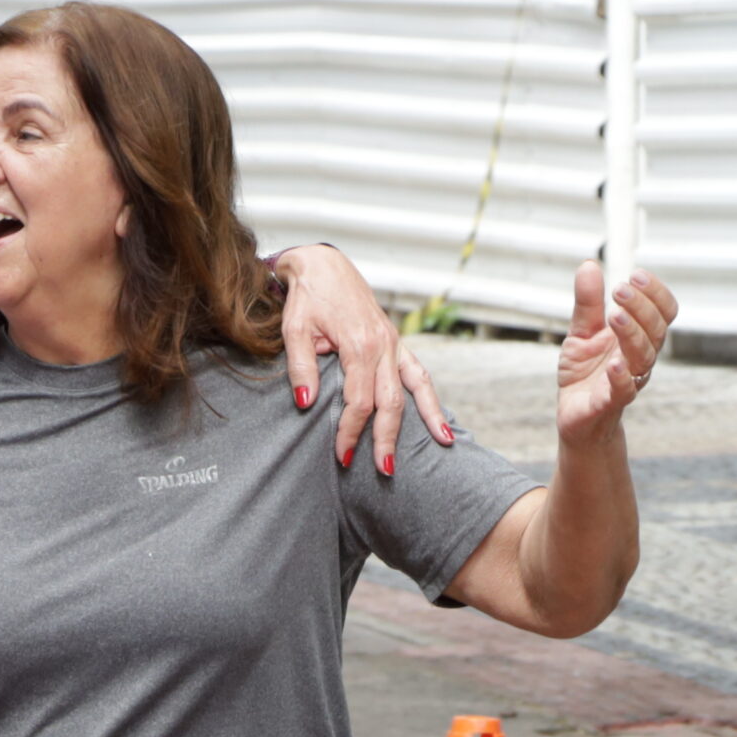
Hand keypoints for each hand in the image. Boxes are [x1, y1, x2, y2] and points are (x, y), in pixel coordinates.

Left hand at [275, 243, 451, 475]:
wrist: (323, 265)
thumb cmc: (306, 297)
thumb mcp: (294, 329)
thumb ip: (302, 368)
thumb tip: (305, 404)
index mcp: (358, 345)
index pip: (359, 401)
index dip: (350, 431)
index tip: (342, 455)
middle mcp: (383, 345)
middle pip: (390, 402)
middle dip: (387, 438)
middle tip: (384, 470)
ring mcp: (394, 343)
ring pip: (413, 389)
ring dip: (423, 421)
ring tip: (439, 449)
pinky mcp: (397, 342)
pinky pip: (419, 373)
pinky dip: (431, 399)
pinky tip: (442, 424)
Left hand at [557, 259, 676, 445]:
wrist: (575, 416)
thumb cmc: (584, 373)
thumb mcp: (582, 332)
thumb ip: (588, 303)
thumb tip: (589, 265)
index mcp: (638, 337)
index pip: (663, 312)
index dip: (655, 293)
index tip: (635, 274)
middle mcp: (639, 358)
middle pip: (657, 331)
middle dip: (642, 307)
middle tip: (620, 289)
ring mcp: (628, 381)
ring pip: (644, 357)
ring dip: (633, 334)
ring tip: (615, 316)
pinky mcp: (609, 403)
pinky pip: (623, 391)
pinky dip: (621, 378)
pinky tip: (615, 363)